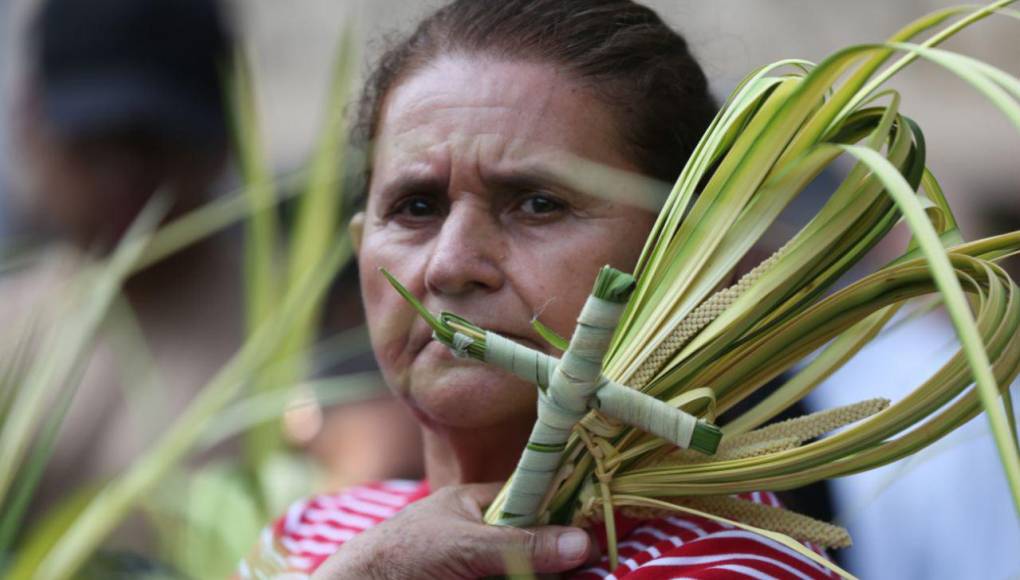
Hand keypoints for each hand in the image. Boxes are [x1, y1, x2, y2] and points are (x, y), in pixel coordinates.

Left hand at [311, 483, 592, 578]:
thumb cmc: (404, 554)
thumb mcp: (466, 545)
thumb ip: (521, 544)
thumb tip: (583, 542)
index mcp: (477, 503)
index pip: (532, 498)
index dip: (564, 510)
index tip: (598, 524)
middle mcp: (482, 533)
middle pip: (535, 541)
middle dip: (564, 554)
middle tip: (598, 564)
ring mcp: (480, 565)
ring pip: (526, 568)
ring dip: (553, 573)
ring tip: (591, 575)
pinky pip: (513, 578)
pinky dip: (533, 579)